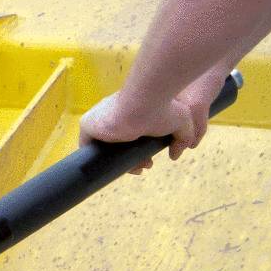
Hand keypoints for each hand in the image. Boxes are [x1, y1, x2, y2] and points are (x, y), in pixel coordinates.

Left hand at [78, 64, 228, 173]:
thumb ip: (183, 137)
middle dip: (133, 160)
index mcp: (131, 110)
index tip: (149, 162)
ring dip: (120, 163)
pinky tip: (112, 169)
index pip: (131, 136)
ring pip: (106, 150)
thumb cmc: (163, 107)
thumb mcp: (181, 122)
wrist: (144, 102)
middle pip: (119, 146)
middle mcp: (114, 115)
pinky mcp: (87, 125)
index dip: (140, 152)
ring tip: (137, 169)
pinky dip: (97, 160)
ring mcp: (99, 120)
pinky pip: (88, 148)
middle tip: (145, 166)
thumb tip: (177, 154)